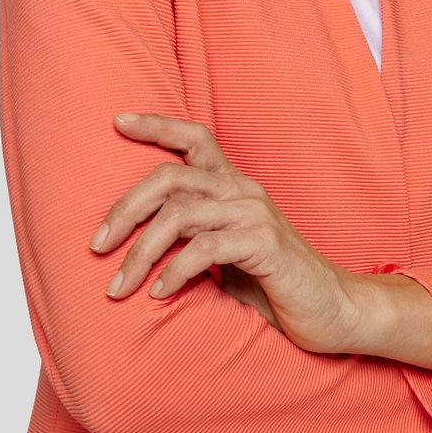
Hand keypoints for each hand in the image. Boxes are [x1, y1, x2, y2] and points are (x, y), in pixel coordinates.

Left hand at [90, 112, 352, 352]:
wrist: (335, 311)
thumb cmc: (274, 286)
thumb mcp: (226, 256)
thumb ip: (192, 239)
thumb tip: (135, 246)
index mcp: (234, 187)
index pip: (195, 137)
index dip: (156, 125)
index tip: (117, 121)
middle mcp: (244, 191)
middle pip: (172, 175)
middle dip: (126, 208)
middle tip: (97, 245)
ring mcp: (256, 215)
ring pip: (181, 213)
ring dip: (141, 251)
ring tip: (118, 286)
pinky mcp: (267, 244)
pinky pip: (206, 247)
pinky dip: (175, 271)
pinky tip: (159, 293)